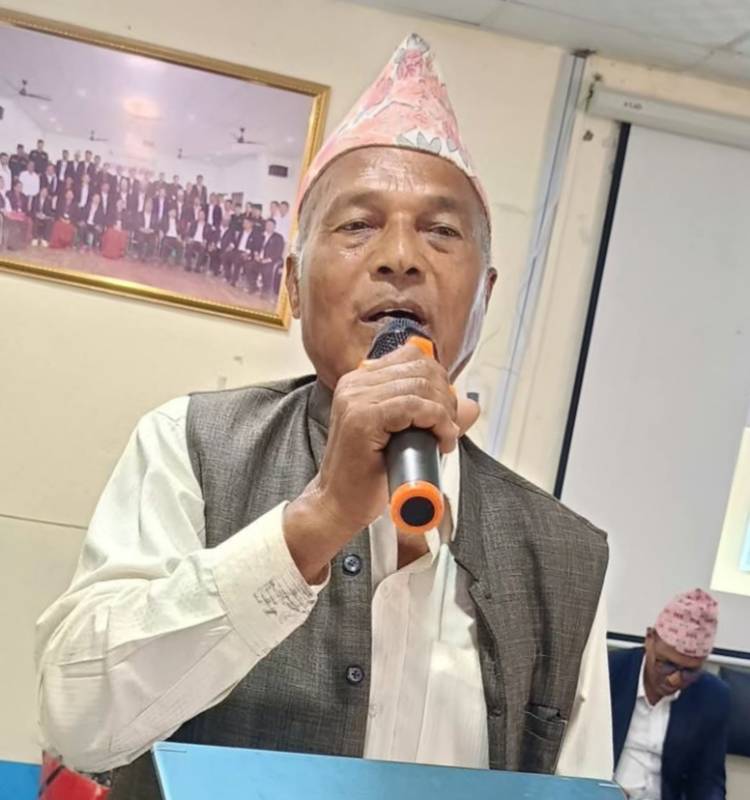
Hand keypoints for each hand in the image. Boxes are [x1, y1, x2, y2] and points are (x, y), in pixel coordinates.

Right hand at [283, 343, 478, 581]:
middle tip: (447, 427)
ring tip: (443, 438)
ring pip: (420, 386)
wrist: (339, 504)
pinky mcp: (361, 418)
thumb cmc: (368, 475)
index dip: (439, 381)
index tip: (445, 412)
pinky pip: (412, 405)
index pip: (412, 357)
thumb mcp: (406, 437)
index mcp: (361, 381)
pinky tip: (441, 441)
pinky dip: (436, 421)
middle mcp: (355, 383)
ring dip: (444, 412)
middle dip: (446, 397)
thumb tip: (471, 406)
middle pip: (421, 369)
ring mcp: (355, 399)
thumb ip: (436, 417)